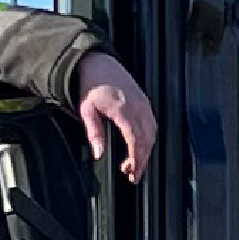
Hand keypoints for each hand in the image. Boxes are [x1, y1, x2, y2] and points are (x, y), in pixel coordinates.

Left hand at [73, 52, 157, 183]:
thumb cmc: (90, 86)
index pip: (135, 139)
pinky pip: (152, 124)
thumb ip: (93, 132)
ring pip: (152, 133)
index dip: (136, 158)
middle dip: (142, 160)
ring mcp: (144, 103)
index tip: (132, 172)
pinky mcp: (145, 102)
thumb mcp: (86, 110)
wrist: (97, 63)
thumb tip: (99, 153)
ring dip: (146, 151)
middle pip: (147, 139)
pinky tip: (140, 148)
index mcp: (123, 109)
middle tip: (133, 176)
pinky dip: (149, 139)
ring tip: (136, 165)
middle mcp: (137, 106)